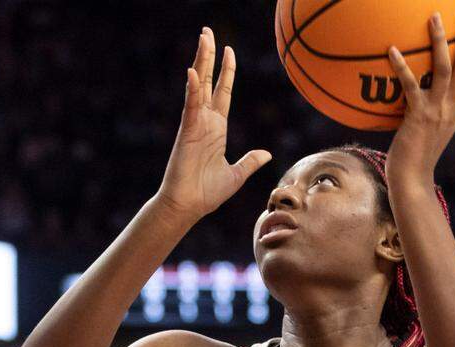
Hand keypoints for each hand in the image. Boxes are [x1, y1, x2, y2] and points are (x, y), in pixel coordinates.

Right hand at [155, 28, 270, 221]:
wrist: (189, 207)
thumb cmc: (207, 193)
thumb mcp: (237, 174)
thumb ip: (250, 161)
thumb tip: (266, 154)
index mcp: (217, 129)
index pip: (223, 92)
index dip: (226, 71)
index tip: (228, 50)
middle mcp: (205, 122)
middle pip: (208, 81)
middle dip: (209, 56)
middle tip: (208, 32)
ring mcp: (195, 125)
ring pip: (199, 86)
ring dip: (201, 62)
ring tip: (203, 39)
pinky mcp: (188, 132)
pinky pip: (191, 107)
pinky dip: (193, 89)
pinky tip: (194, 72)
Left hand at [385, 9, 454, 181]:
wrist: (411, 179)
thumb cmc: (415, 155)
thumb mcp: (430, 128)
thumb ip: (431, 108)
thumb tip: (420, 93)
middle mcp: (453, 107)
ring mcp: (438, 111)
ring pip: (445, 69)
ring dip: (440, 41)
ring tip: (434, 17)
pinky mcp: (418, 116)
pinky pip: (411, 86)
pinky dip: (402, 67)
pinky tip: (392, 49)